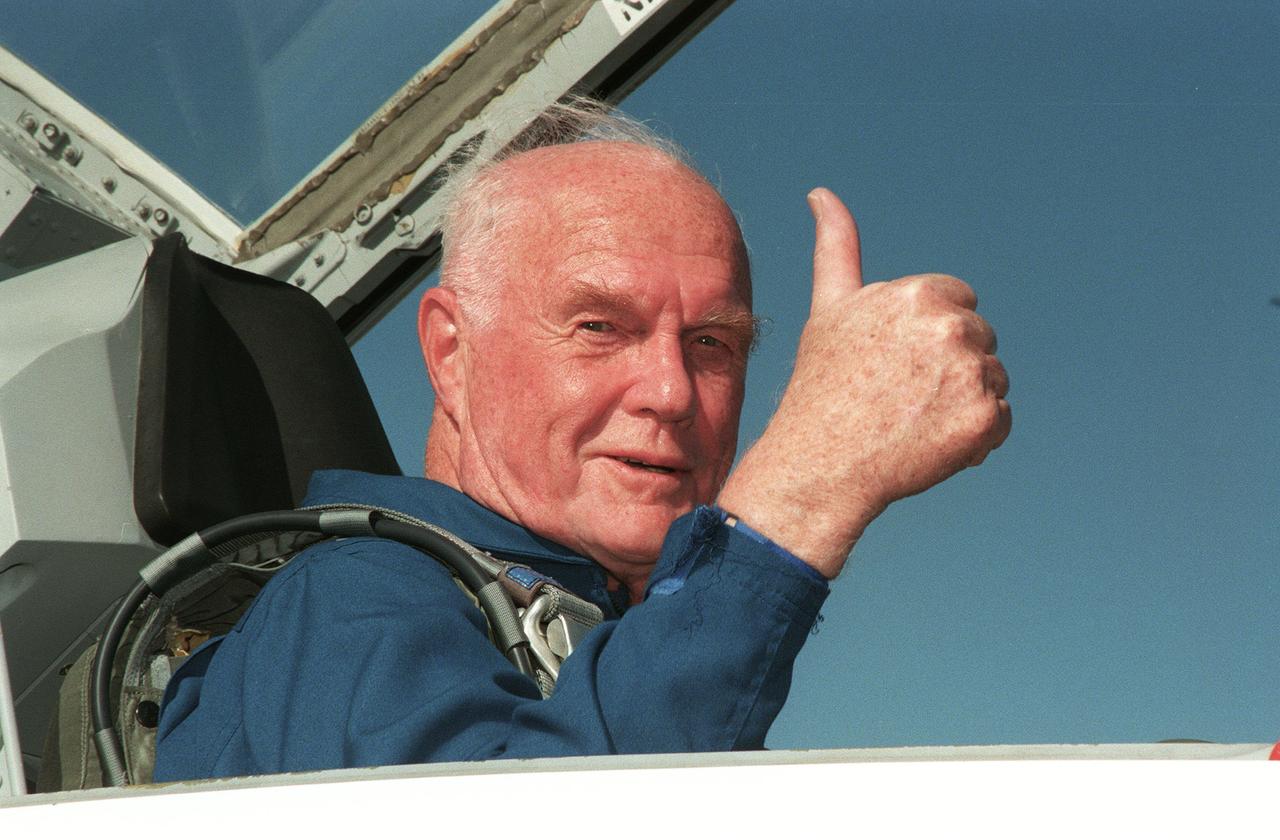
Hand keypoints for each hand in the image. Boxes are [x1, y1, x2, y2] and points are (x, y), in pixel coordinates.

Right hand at [717, 188, 1010, 577]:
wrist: (820, 464)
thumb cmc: (821, 385)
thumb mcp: (830, 308)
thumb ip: (838, 246)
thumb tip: (822, 193)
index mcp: (920, 294)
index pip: (959, 301)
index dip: (926, 335)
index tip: (893, 362)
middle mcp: (951, 327)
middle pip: (979, 339)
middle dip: (949, 366)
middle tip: (899, 396)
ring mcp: (971, 374)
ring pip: (993, 379)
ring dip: (964, 401)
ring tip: (913, 421)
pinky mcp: (984, 419)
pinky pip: (1001, 422)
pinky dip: (976, 438)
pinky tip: (932, 445)